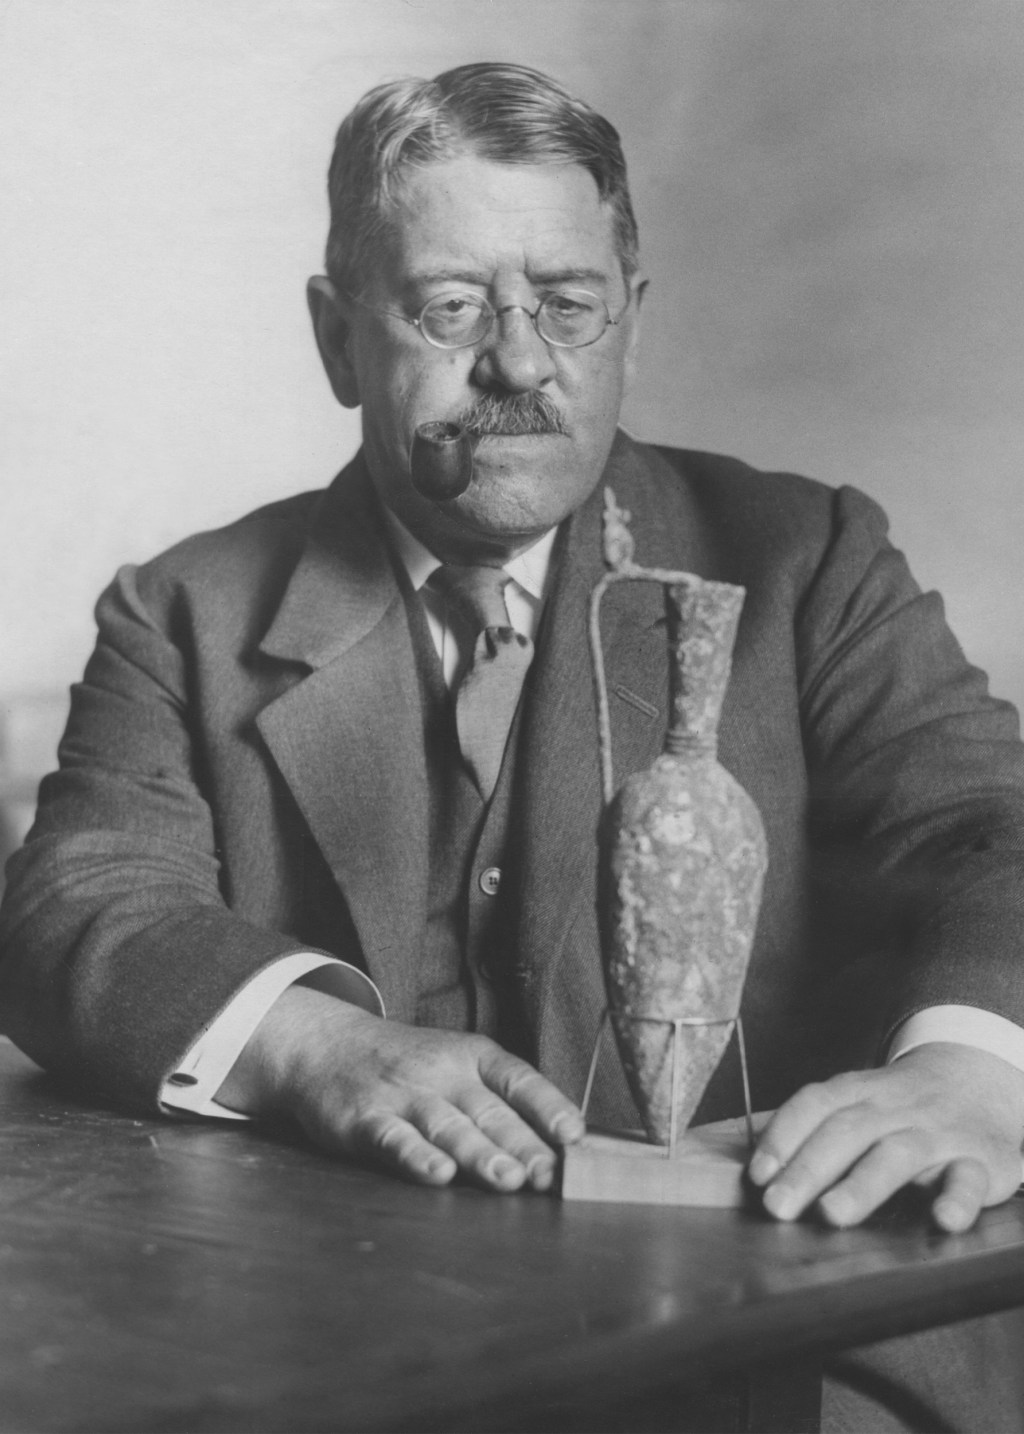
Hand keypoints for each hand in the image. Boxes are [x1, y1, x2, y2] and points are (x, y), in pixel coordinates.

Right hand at [215, 987, 584, 1191]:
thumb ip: (501, 1102)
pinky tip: (438, 1174)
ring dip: (480, 1154)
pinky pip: (394, 1140)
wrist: (328, 1046)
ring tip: (509, 1180)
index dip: (549, 1106)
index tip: (575, 1135)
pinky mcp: (365, 1119)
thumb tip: (559, 1148)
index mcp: (472, 1056)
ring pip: (448, 1127)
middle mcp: (442, 1073)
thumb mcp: (458, 1064)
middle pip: (489, 1111)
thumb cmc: (409, 1066)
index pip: (519, 1079)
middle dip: (522, 1144)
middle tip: (548, 1175)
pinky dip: (416, 1157)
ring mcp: (403, 1095)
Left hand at [747, 1043, 1023, 1230]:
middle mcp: (895, 1108)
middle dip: (808, 1168)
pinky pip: (971, 1178)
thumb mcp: (860, 1100)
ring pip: (899, 1153)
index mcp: (859, 1091)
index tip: (756, 1175)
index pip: (815, 1104)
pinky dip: (958, 1198)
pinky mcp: (981, 1161)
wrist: (981, 1078)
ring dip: (863, 1183)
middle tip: (776, 1207)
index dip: (783, 1136)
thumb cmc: (901, 1105)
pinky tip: (943, 1220)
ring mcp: (938, 1133)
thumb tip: (752, 1168)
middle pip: (847, 1131)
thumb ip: (816, 1127)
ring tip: (831, 1214)